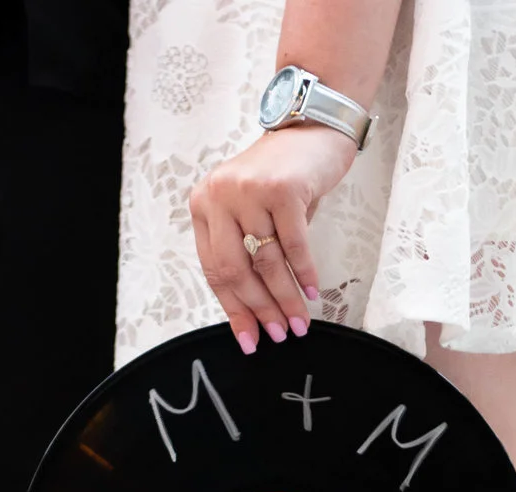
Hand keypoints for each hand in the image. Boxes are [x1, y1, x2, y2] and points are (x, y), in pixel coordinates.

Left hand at [189, 123, 357, 352]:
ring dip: (285, 298)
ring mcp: (249, 191)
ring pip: (266, 262)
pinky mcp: (282, 189)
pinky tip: (312, 292)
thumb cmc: (282, 177)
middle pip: (235, 270)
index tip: (250, 339)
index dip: (233, 309)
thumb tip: (255, 311)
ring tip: (299, 322)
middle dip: (260, 309)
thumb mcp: (251, 211)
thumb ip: (244, 250)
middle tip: (280, 334)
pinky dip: (304, 273)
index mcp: (204, 205)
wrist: (312, 128)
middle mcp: (219, 196)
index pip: (214, 269)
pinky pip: (294, 245)